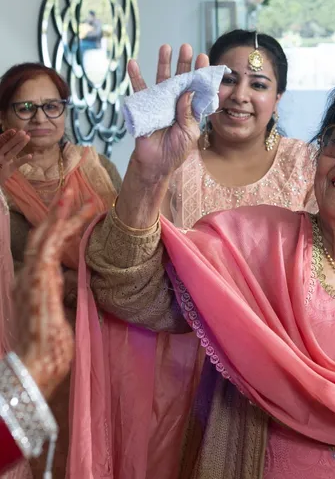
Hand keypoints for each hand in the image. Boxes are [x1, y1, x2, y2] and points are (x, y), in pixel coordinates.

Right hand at [0, 129, 30, 184]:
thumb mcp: (0, 153)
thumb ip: (4, 144)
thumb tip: (14, 133)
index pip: (1, 141)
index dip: (7, 135)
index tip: (14, 130)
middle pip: (7, 146)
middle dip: (15, 138)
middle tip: (23, 132)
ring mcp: (3, 163)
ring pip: (12, 153)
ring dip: (20, 145)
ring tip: (28, 137)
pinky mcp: (8, 170)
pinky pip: (16, 164)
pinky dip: (23, 160)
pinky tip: (30, 155)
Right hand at [13, 190, 95, 397]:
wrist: (38, 366)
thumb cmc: (54, 349)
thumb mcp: (67, 316)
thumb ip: (71, 298)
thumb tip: (82, 286)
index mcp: (36, 286)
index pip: (48, 250)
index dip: (62, 229)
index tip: (80, 213)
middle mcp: (29, 277)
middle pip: (44, 237)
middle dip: (60, 213)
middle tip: (76, 190)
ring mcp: (31, 276)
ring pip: (45, 235)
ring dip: (61, 211)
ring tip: (75, 191)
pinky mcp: (37, 277)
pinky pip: (46, 243)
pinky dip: (56, 222)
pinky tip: (65, 206)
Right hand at [128, 43, 208, 180]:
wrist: (156, 164)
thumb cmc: (176, 150)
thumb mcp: (189, 132)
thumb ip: (188, 113)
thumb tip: (187, 91)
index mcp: (191, 108)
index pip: (197, 87)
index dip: (200, 73)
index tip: (203, 57)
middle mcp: (176, 102)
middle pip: (180, 78)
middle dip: (183, 63)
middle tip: (185, 47)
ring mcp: (160, 103)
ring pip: (162, 79)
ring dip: (163, 63)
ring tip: (165, 47)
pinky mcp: (144, 107)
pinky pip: (139, 90)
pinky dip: (135, 77)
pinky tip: (133, 63)